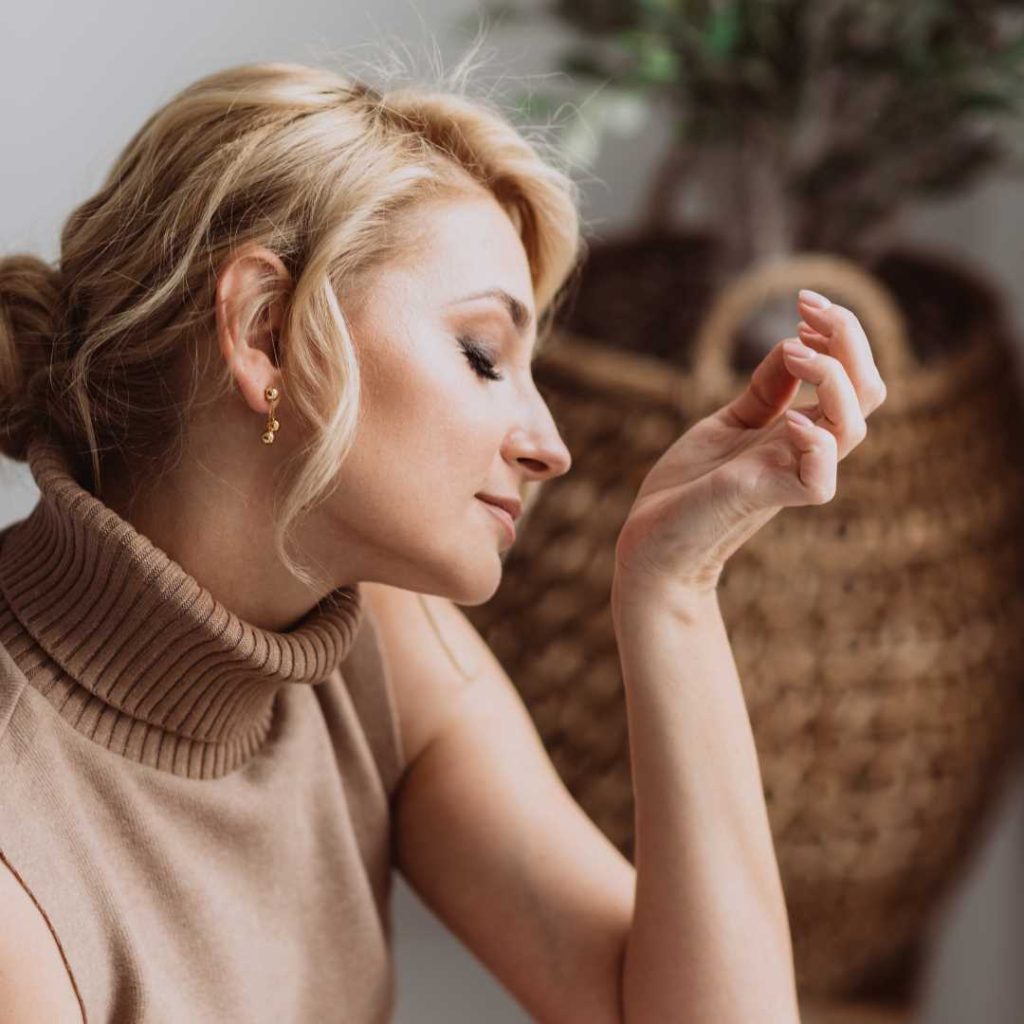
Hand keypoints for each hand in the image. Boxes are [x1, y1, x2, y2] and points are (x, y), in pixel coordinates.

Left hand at [613, 290, 887, 597]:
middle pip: (868, 392)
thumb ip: (765, 390)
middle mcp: (803, 450)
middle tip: (806, 309)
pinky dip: (814, 444)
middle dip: (848, 339)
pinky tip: (789, 420)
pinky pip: (818, 479)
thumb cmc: (688, 486)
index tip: (805, 304)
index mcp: (799, 429)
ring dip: (831, 377)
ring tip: (794, 350)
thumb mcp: (729, 422)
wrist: (651, 540)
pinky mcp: (763, 499)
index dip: (842, 334)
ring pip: (852, 427)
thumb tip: (795, 344)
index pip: (854, 377)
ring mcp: (787, 474)